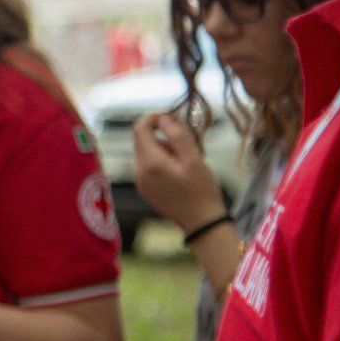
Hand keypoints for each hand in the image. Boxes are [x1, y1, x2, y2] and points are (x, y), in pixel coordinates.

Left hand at [130, 112, 226, 231]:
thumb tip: (163, 118)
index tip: (171, 118)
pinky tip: (178, 171)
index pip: (139, 128)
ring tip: (185, 160)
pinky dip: (160, 160)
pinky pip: (147, 165)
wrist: (200, 222)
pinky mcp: (144, 188)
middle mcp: (138, 171)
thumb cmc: (201, 190)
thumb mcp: (194, 159)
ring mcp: (139, 181)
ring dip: (162, 148)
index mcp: (149, 162)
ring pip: (145, 152)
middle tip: (185, 143)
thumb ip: (177, 136)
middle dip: (160, 134)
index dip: (153, 118)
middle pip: (141, 139)